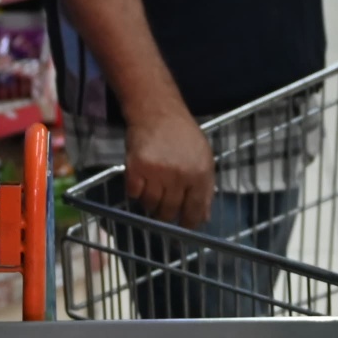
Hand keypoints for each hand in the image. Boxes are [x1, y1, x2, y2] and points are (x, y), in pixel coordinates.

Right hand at [124, 105, 214, 228]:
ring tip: (152, 186)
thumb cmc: (183, 134)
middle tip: (164, 202)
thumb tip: (204, 218)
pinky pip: (133, 194)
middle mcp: (179, 176)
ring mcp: (157, 172)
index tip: (183, 226)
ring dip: (150, 201)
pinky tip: (140, 178)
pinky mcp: (136, 168)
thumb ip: (205, 188)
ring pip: (150, 205)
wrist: (158, 111)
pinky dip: (135, 190)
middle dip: (166, 213)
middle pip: (169, 212)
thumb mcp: (203, 158)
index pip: (196, 210)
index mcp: (200, 174)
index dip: (188, 223)